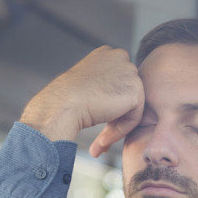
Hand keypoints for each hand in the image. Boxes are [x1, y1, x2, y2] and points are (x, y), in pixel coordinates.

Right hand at [19, 46, 144, 156]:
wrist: (61, 106)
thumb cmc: (64, 100)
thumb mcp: (84, 85)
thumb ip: (102, 87)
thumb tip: (114, 102)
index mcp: (106, 53)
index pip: (117, 83)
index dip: (108, 105)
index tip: (95, 121)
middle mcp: (119, 57)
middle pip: (126, 94)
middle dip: (115, 117)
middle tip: (100, 140)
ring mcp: (129, 72)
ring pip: (131, 107)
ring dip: (116, 127)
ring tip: (100, 143)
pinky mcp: (136, 90)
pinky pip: (134, 118)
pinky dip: (121, 131)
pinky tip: (103, 139)